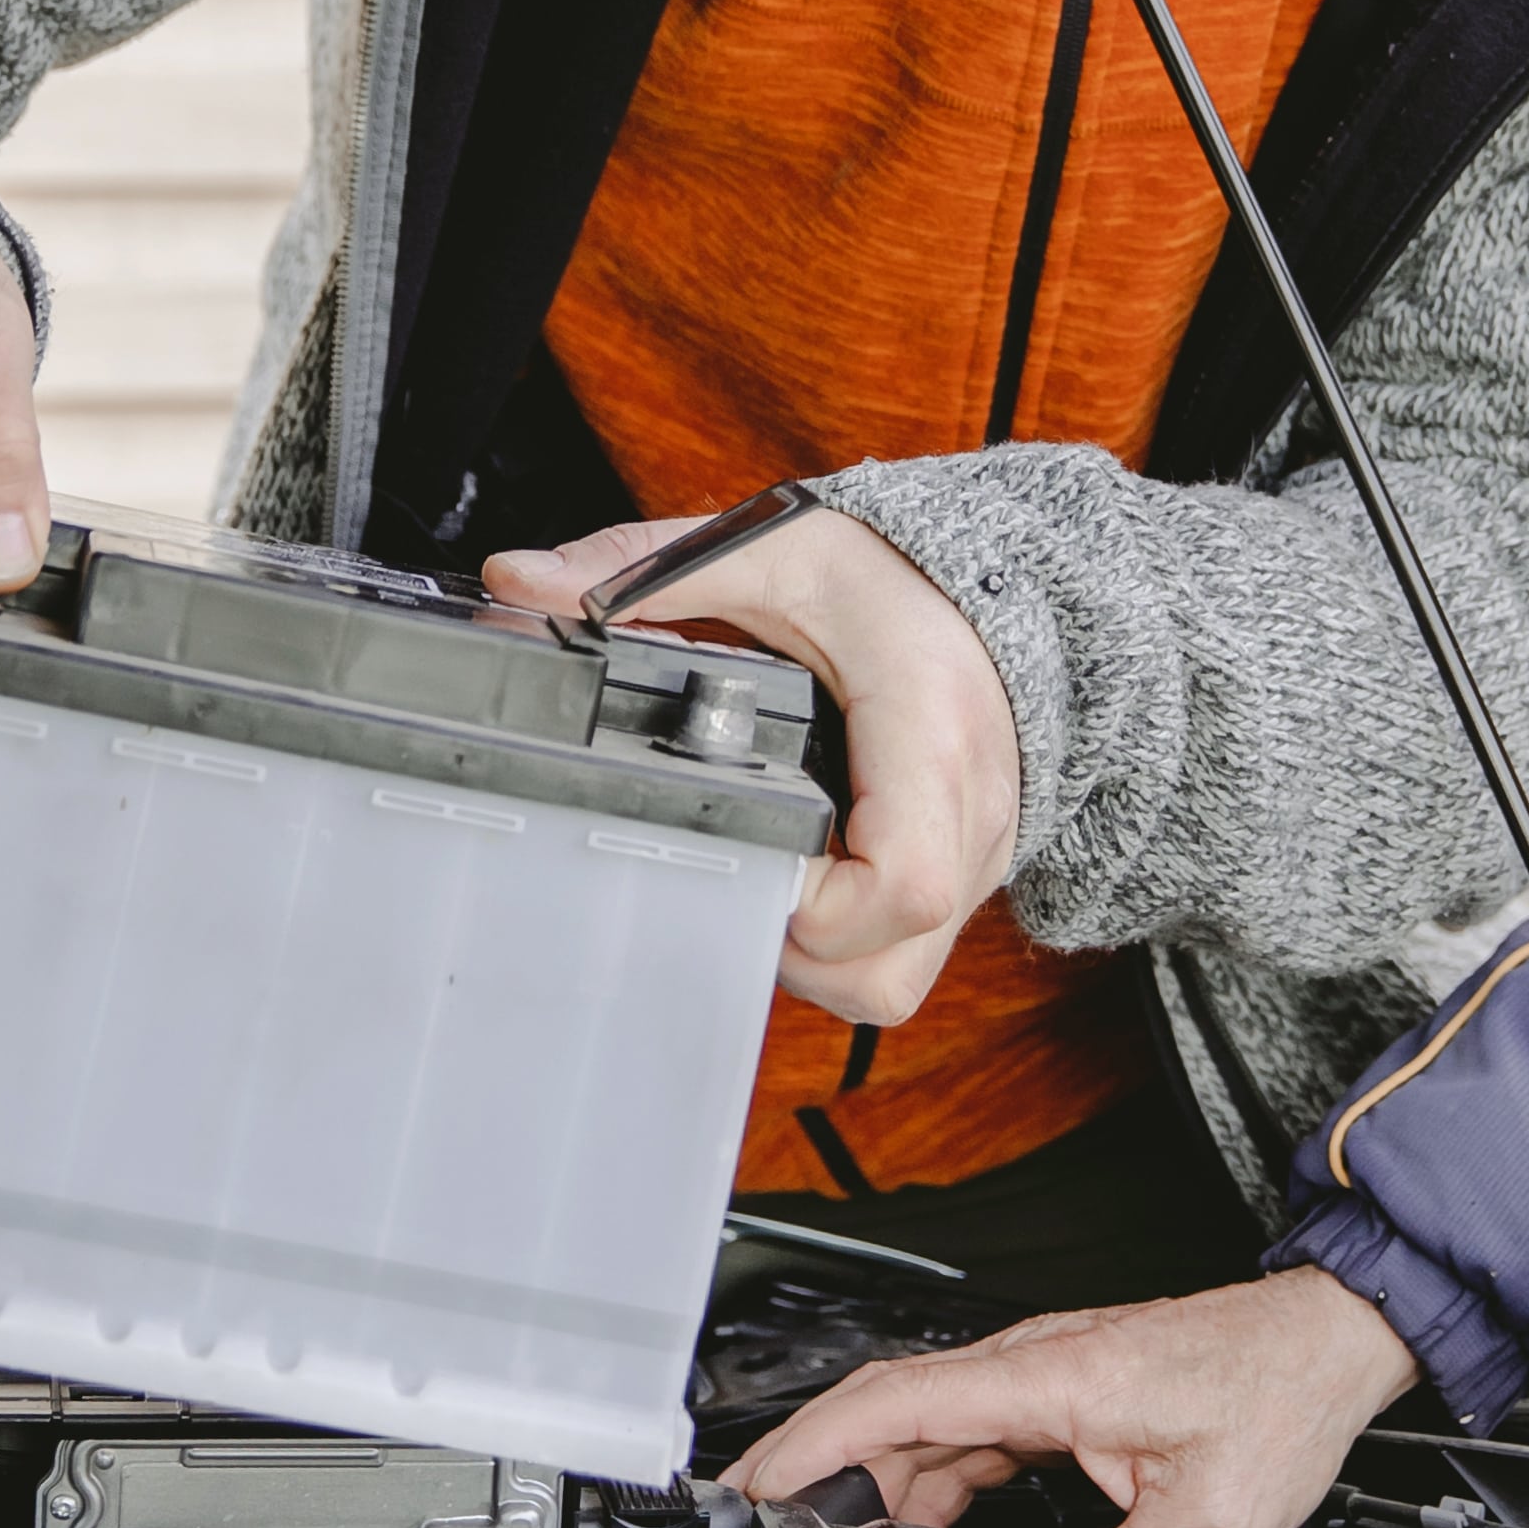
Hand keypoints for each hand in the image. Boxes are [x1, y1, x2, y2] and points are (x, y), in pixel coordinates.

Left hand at [486, 507, 1019, 1019]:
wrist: (1007, 579)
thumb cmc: (894, 572)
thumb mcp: (769, 546)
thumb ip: (644, 568)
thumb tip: (521, 584)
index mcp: (931, 728)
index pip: (903, 883)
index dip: (812, 907)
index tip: (749, 854)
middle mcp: (974, 808)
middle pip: (887, 963)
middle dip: (791, 945)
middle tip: (741, 867)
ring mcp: (983, 852)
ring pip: (895, 980)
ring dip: (817, 957)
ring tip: (769, 878)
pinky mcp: (973, 873)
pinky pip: (906, 959)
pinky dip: (847, 945)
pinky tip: (808, 881)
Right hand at [732, 1269, 1423, 1527]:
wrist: (1324, 1342)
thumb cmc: (1278, 1399)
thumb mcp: (1206, 1519)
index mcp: (1053, 1376)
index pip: (900, 1400)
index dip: (816, 1442)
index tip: (760, 1479)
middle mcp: (1036, 1362)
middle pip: (893, 1408)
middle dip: (814, 1461)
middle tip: (757, 1520)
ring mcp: (1044, 1372)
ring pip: (926, 1422)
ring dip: (870, 1477)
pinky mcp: (1059, 1388)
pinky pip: (966, 1430)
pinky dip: (923, 1475)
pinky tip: (911, 1525)